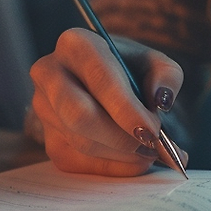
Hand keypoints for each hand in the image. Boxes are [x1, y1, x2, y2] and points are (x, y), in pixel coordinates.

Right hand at [28, 29, 187, 175]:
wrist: (106, 84)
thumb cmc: (130, 70)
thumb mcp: (155, 63)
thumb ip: (167, 76)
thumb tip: (162, 99)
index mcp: (75, 44)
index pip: (98, 79)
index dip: (126, 109)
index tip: (152, 131)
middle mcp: (49, 73)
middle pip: (80, 116)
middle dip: (121, 138)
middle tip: (153, 144)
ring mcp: (44, 109)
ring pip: (83, 143)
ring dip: (123, 154)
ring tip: (152, 150)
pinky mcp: (50, 139)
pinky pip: (82, 163)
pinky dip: (115, 167)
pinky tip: (135, 158)